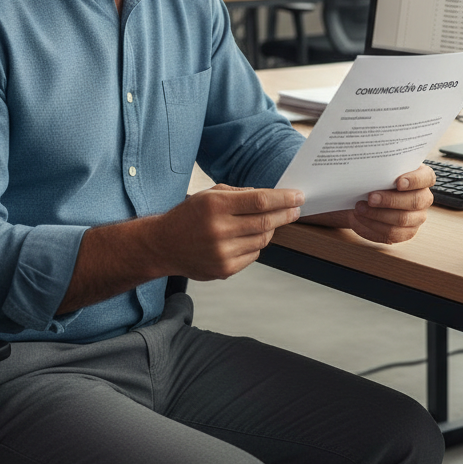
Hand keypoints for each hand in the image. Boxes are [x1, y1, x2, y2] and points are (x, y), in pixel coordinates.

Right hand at [160, 184, 304, 280]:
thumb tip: (272, 197)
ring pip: (263, 239)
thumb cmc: (189, 216)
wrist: (164, 245)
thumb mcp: (210, 194)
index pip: (260, 201)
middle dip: (286, 214)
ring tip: (269, 221)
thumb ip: (241, 194)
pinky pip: (254, 255)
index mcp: (215, 206)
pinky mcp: (224, 269)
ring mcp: (222, 252)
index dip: (283, 198)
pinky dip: (257, 244)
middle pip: (266, 222)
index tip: (298, 196)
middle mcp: (219, 230)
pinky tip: (248, 237)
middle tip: (296, 208)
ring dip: (271, 229)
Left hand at [303, 163, 434, 244]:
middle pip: (415, 201)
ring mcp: (417, 217)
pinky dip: (374, 227)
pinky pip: (392, 234)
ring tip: (359, 208)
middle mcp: (423, 198)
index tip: (398, 181)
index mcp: (422, 177)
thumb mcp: (380, 168)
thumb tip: (370, 157)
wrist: (365, 196)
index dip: (414, 180)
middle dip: (390, 200)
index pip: (426, 177)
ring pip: (402, 220)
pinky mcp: (406, 232)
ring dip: (378, 215)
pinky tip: (361, 219)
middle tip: (370, 197)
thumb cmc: (376, 178)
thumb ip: (382, 164)